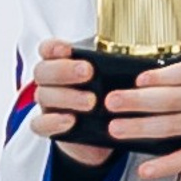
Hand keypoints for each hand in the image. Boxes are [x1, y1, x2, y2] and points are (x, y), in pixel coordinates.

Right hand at [31, 41, 113, 166]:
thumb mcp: (113, 81)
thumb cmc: (107, 98)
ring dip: (67, 97)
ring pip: (43, 95)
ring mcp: (47, 105)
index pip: (48, 49)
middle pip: (43, 71)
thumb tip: (141, 63)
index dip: (54, 47)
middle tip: (88, 72)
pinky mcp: (48, 127)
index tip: (69, 48)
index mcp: (61, 64)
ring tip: (91, 102)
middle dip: (64, 70)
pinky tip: (70, 121)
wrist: (103, 134)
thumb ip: (115, 70)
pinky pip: (39, 124)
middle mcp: (50, 82)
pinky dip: (53, 122)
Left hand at [107, 50, 180, 178]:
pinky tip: (147, 168)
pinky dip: (166, 164)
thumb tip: (160, 79)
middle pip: (172, 99)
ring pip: (175, 125)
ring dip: (143, 127)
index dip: (157, 76)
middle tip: (112, 102)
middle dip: (138, 101)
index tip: (136, 79)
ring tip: (118, 128)